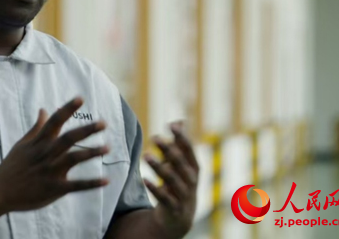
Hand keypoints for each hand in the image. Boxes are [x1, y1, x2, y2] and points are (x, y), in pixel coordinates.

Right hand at [0, 97, 109, 211]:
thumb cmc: (11, 167)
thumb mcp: (22, 144)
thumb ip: (36, 128)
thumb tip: (43, 110)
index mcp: (39, 143)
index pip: (55, 121)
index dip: (68, 109)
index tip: (80, 98)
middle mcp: (46, 154)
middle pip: (68, 138)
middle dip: (86, 130)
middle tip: (104, 123)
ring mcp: (50, 171)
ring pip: (73, 159)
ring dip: (91, 152)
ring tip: (108, 147)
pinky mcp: (53, 189)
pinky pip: (75, 186)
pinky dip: (91, 183)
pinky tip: (106, 180)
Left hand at [142, 121, 198, 237]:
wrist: (180, 217)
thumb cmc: (179, 183)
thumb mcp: (181, 165)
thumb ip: (179, 144)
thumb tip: (178, 121)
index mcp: (193, 167)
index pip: (189, 150)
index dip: (181, 137)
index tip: (171, 125)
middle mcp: (191, 180)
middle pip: (179, 163)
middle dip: (168, 150)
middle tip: (154, 137)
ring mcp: (184, 194)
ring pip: (171, 179)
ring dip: (159, 167)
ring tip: (145, 155)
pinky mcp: (173, 207)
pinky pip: (164, 198)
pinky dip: (154, 189)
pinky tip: (144, 179)